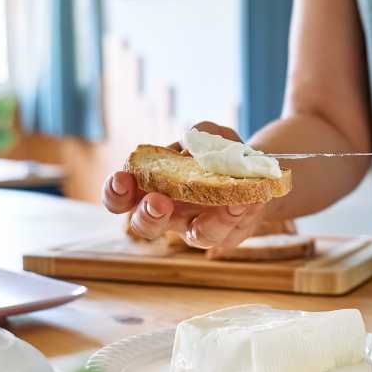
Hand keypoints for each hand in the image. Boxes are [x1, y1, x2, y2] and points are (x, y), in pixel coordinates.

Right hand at [101, 122, 265, 247]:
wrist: (256, 171)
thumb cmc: (219, 154)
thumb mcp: (210, 135)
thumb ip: (200, 134)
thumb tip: (192, 145)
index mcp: (151, 188)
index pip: (121, 198)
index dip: (115, 193)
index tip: (122, 180)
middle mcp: (169, 214)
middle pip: (146, 226)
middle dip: (147, 215)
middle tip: (157, 201)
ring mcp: (197, 227)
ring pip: (196, 237)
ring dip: (207, 223)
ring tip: (226, 202)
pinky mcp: (226, 235)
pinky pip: (228, 231)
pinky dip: (237, 215)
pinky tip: (245, 200)